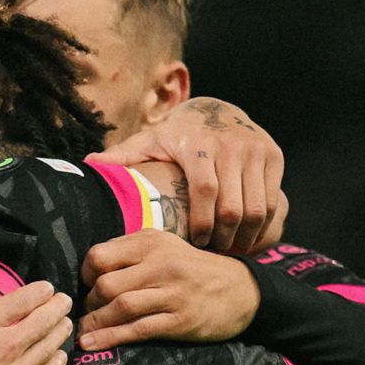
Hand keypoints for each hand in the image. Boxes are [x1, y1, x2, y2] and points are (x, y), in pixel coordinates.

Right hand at [0, 253, 71, 364]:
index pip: (23, 300)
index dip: (39, 291)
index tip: (47, 288)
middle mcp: (8, 346)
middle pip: (44, 320)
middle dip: (57, 307)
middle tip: (65, 301)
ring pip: (50, 347)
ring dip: (60, 332)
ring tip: (65, 325)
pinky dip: (56, 363)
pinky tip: (59, 358)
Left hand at [79, 231, 259, 351]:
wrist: (243, 290)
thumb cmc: (194, 270)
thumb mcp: (166, 248)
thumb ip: (132, 252)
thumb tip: (91, 269)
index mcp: (152, 243)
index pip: (99, 256)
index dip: (86, 274)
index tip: (87, 286)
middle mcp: (161, 264)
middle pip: (105, 284)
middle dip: (89, 302)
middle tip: (87, 312)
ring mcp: (172, 293)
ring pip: (119, 307)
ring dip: (94, 322)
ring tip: (83, 331)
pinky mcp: (180, 320)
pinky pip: (137, 330)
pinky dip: (109, 338)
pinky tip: (91, 344)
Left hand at [97, 97, 285, 252]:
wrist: (217, 110)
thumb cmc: (176, 136)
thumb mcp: (149, 142)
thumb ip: (122, 156)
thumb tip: (89, 164)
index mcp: (199, 144)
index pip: (204, 190)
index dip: (201, 222)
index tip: (196, 243)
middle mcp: (232, 144)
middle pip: (235, 206)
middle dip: (225, 237)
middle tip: (213, 254)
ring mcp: (257, 150)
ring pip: (258, 208)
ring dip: (246, 236)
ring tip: (230, 250)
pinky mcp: (275, 157)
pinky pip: (275, 202)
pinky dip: (264, 226)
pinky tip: (247, 239)